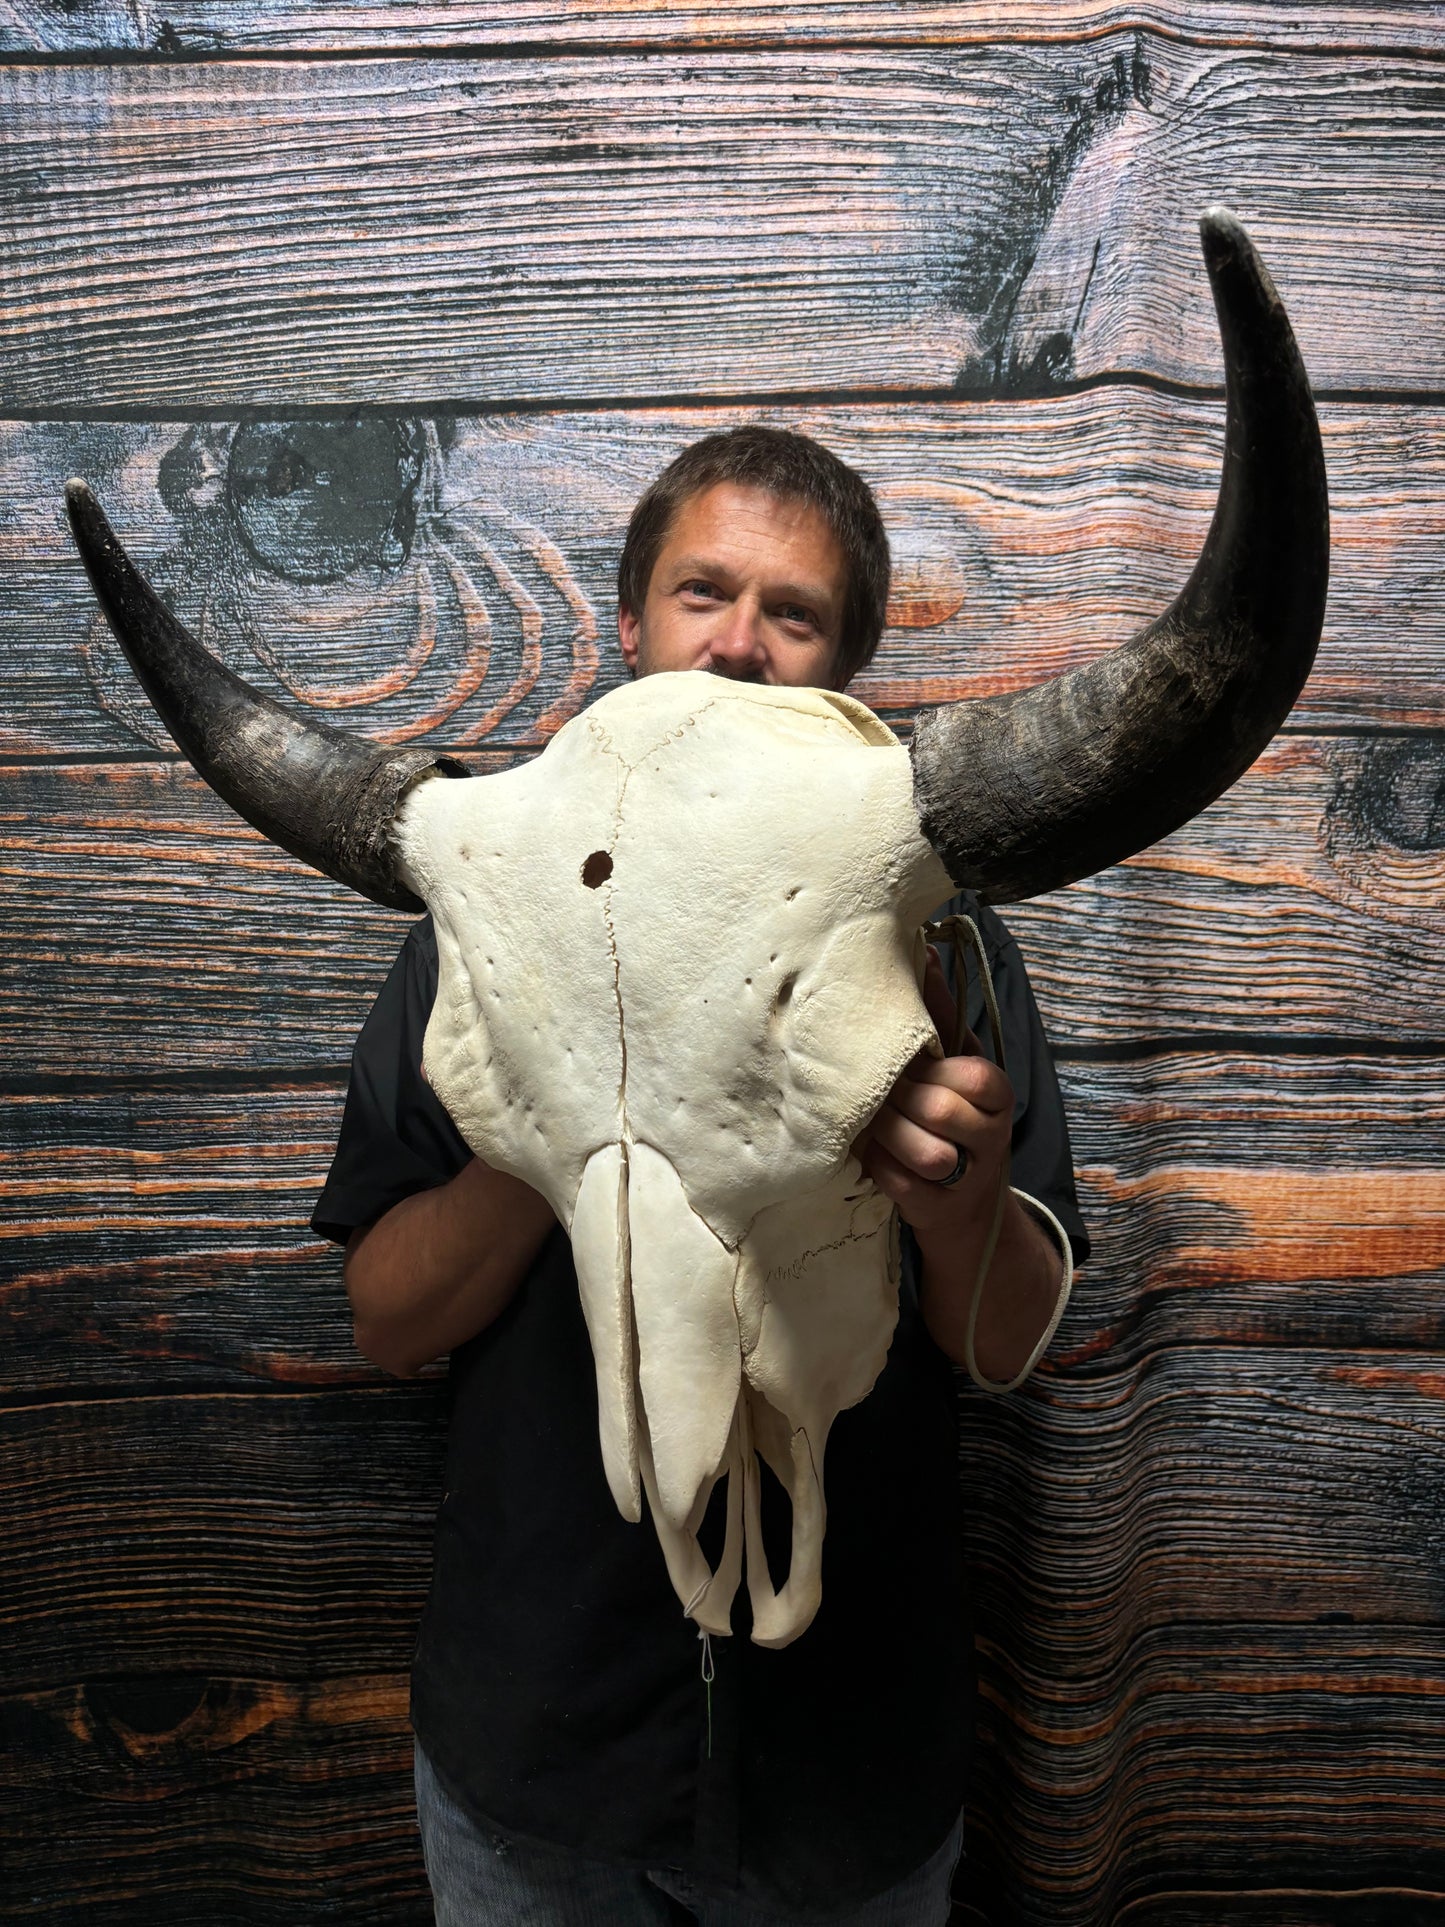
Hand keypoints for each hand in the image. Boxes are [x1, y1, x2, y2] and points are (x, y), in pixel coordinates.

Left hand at [852, 946, 1012, 1240]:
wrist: (964, 1205)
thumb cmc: (953, 1117)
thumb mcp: (954, 1062)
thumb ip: (939, 1013)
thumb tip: (921, 950)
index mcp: (997, 1092)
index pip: (969, 1073)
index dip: (927, 1068)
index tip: (904, 1064)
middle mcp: (992, 1135)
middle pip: (939, 1109)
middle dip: (898, 1099)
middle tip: (875, 1092)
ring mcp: (967, 1177)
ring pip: (925, 1151)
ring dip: (887, 1134)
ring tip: (871, 1122)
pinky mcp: (936, 1208)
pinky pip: (899, 1183)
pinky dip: (877, 1165)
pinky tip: (870, 1151)